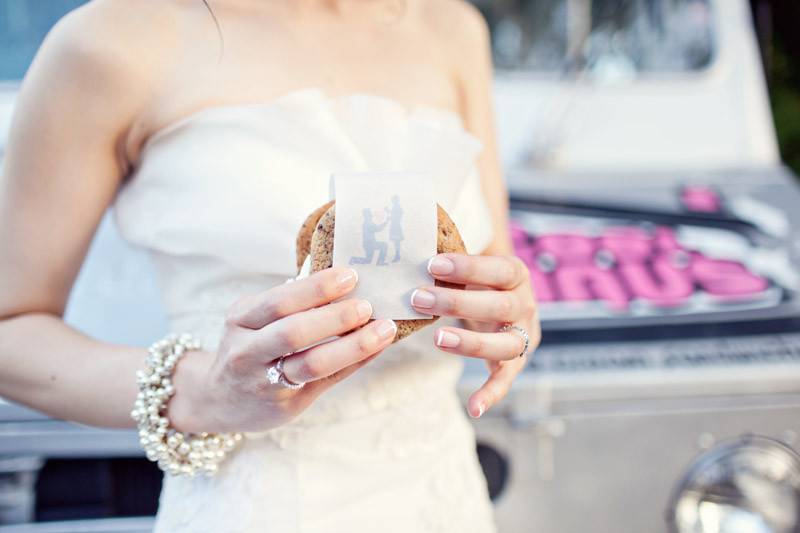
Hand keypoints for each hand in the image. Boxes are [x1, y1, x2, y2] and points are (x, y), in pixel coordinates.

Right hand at [167, 266, 396, 432]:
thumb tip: (344, 279)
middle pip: (293, 333)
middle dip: (334, 317)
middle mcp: (247, 351)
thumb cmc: (249, 347)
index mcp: (241, 319)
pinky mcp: (286, 404)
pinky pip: (326, 381)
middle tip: (367, 305)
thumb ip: (288, 304)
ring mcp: (265, 381)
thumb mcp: (252, 319)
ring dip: (353, 345)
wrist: (219, 400)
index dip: (316, 288)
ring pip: (311, 363)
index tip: (350, 275)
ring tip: (384, 329)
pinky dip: (355, 362)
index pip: (278, 301)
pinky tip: (378, 348)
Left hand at [410, 253, 539, 417]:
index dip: (468, 267)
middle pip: (499, 306)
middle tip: (418, 298)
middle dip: (458, 303)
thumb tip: (408, 245)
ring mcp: (523, 335)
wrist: (509, 298)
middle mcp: (525, 305)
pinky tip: (474, 408)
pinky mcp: (516, 362)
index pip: (499, 269)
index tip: (432, 264)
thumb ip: (450, 256)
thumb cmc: (479, 277)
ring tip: (437, 339)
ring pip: (506, 344)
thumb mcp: (472, 262)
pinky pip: (506, 380)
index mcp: (516, 275)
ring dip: (471, 344)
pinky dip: (492, 394)